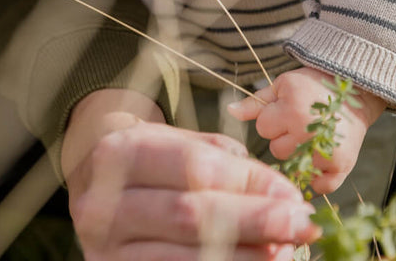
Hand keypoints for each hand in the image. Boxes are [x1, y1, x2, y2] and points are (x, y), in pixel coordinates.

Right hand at [62, 90, 318, 259]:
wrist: (93, 186)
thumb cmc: (154, 161)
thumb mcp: (185, 145)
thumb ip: (234, 166)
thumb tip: (287, 197)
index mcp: (119, 154)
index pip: (195, 169)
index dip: (249, 184)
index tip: (294, 196)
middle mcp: (102, 204)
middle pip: (191, 216)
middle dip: (254, 222)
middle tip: (301, 225)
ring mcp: (104, 250)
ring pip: (184, 258)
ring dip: (244, 258)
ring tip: (285, 251)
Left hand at [228, 68, 385, 194]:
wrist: (356, 90)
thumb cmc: (313, 86)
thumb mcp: (283, 85)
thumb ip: (256, 102)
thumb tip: (231, 110)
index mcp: (292, 109)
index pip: (263, 127)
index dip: (273, 119)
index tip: (287, 110)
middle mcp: (309, 132)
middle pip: (277, 150)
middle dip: (285, 137)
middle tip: (303, 122)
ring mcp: (326, 151)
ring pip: (295, 167)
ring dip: (300, 155)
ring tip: (314, 135)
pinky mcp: (341, 166)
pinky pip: (319, 186)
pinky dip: (319, 177)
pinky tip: (322, 157)